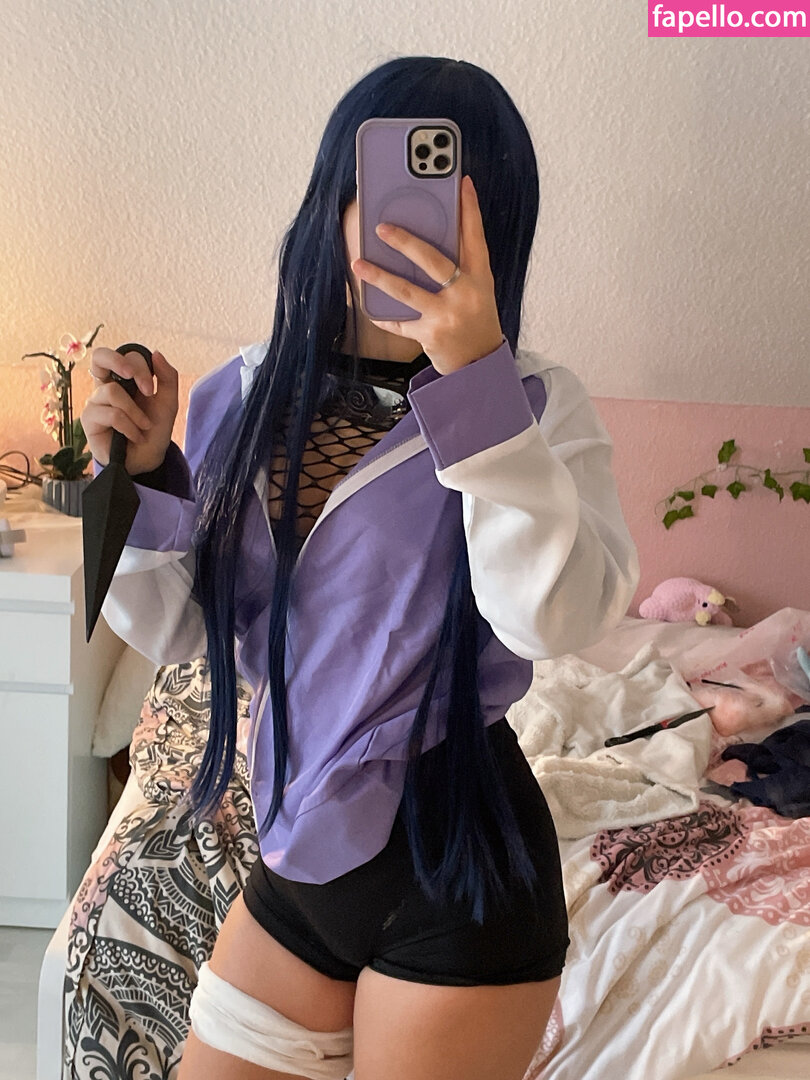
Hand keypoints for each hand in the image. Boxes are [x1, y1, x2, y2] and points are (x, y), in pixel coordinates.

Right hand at [81, 347, 178, 473]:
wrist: (147, 459)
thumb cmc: (154, 430)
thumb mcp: (168, 403)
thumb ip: (167, 378)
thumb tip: (155, 353)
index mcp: (125, 378)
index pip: (124, 356)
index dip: (138, 366)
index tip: (150, 389)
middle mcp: (106, 386)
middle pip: (99, 356)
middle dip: (120, 363)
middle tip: (141, 386)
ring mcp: (96, 402)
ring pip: (111, 391)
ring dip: (135, 412)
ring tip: (143, 427)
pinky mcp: (89, 419)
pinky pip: (111, 414)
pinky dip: (129, 427)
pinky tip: (134, 437)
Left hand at [351, 174, 503, 374]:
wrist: (480, 365)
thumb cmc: (475, 321)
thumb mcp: (478, 291)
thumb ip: (460, 267)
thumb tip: (424, 241)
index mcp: (481, 278)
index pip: (476, 238)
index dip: (470, 210)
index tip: (462, 183)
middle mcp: (465, 294)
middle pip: (433, 260)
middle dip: (405, 242)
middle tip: (382, 227)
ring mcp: (447, 316)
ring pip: (407, 291)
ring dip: (379, 276)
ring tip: (358, 263)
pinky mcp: (430, 335)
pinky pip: (400, 321)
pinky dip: (383, 314)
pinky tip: (368, 304)